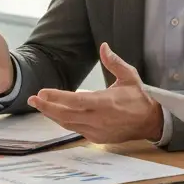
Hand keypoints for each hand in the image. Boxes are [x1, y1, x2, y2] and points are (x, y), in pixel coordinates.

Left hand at [27, 44, 163, 143]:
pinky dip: (64, 122)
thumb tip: (103, 46)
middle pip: (66, 115)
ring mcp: (98, 130)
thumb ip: (114, 62)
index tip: (42, 93)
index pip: (75, 100)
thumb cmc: (140, 97)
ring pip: (68, 124)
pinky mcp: (98, 138)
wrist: (151, 122)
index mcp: (106, 102)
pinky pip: (76, 130)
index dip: (57, 97)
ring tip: (40, 106)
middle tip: (32, 100)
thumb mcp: (130, 76)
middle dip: (47, 107)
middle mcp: (99, 118)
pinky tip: (56, 115)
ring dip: (52, 115)